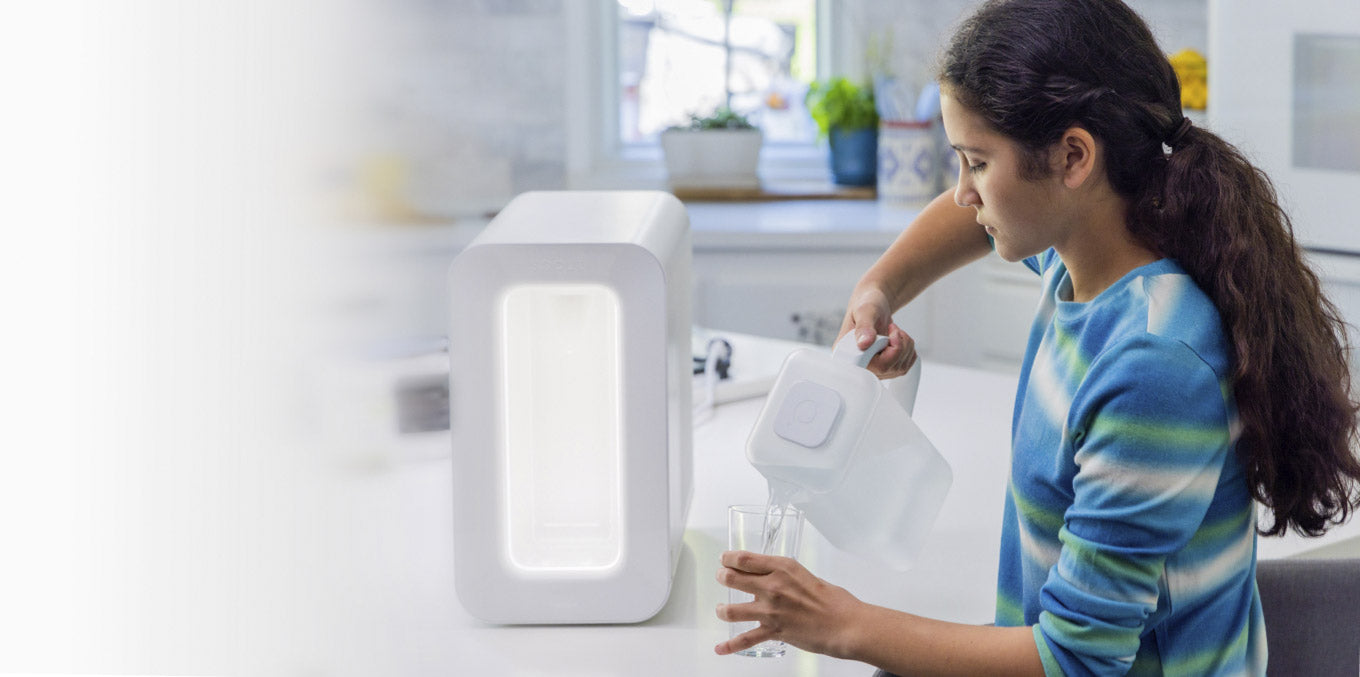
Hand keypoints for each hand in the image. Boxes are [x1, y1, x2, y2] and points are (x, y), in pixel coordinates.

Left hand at [714, 550, 865, 658]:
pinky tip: (720, 648)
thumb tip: (771, 578)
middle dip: (723, 577)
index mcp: (782, 567)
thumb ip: (784, 575)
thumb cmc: (833, 600)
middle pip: (732, 578)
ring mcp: (771, 610)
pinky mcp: (774, 631)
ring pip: (731, 610)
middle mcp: (772, 586)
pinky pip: (745, 639)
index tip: (725, 560)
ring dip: (722, 610)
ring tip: (721, 609)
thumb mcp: (804, 574)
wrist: (845, 624)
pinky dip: (730, 646)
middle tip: (722, 578)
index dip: (728, 559)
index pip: (743, 559)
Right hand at [839, 287, 917, 378]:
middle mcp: (859, 365)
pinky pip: (905, 368)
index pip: (870, 367)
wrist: (875, 304)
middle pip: (888, 369)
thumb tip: (863, 344)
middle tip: (893, 329)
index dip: (889, 351)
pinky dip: (908, 352)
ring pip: (900, 369)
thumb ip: (864, 326)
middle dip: (900, 345)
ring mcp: (873, 369)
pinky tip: (898, 340)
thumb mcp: (865, 310)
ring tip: (895, 332)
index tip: (891, 330)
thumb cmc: (867, 304)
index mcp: (847, 354)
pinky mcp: (885, 369)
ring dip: (906, 347)